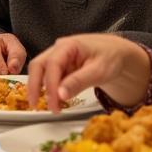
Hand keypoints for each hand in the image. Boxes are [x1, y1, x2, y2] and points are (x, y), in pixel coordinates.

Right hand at [27, 34, 151, 113]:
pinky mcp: (59, 67)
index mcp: (68, 45)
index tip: (54, 102)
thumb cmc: (110, 58)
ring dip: (40, 89)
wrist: (116, 53)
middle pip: (38, 65)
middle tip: (36, 106)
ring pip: (40, 72)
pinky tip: (55, 101)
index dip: (51, 85)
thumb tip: (60, 95)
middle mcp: (58, 49)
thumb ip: (79, 82)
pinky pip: (49, 77)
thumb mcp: (99, 71)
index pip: (52, 64)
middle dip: (35, 86)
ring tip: (48, 106)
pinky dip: (49, 89)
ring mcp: (57, 57)